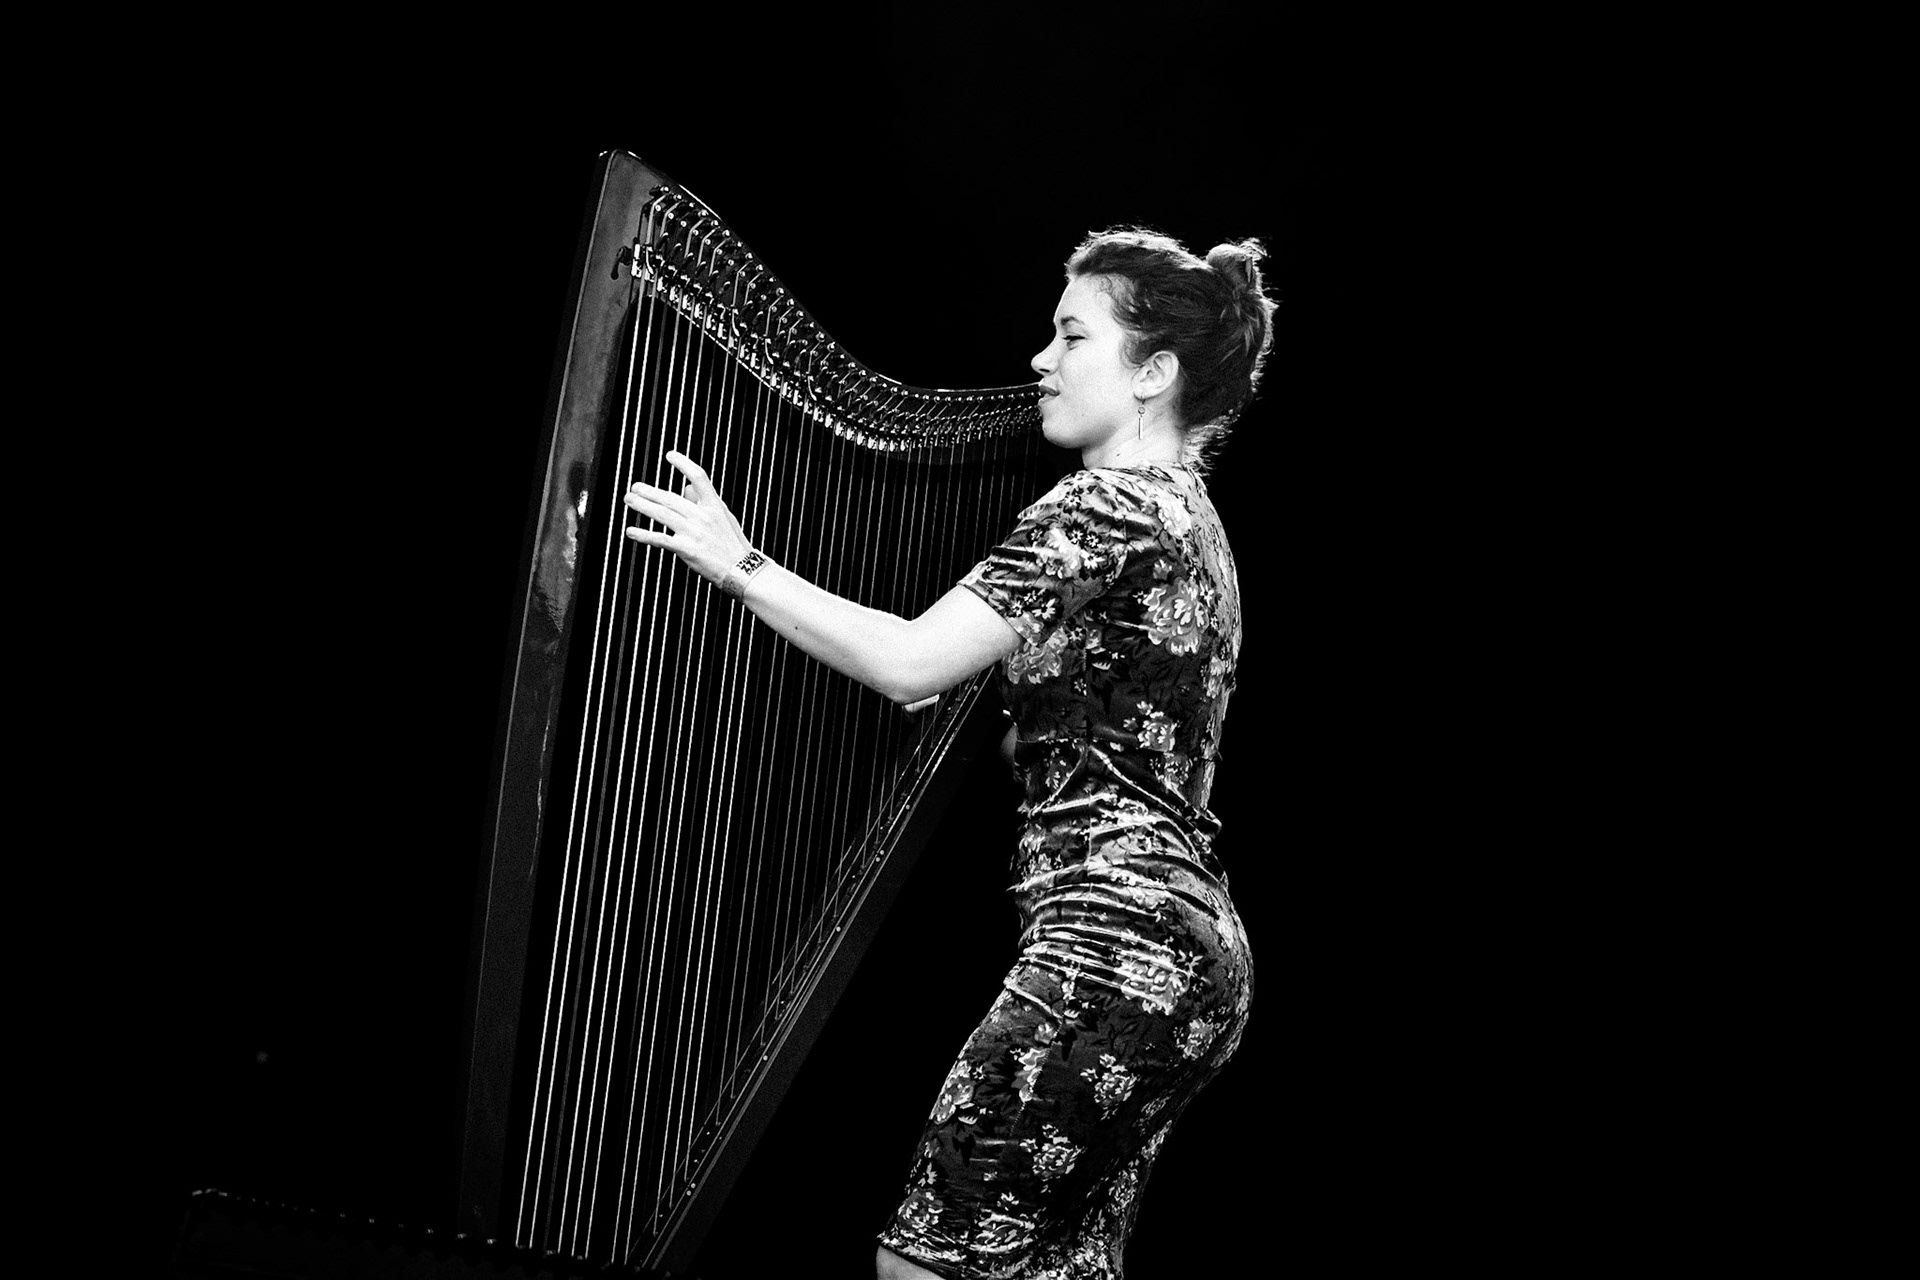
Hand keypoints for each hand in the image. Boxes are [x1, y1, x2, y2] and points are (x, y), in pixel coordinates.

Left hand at [623, 450, 753, 583]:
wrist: (742, 570)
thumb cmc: (734, 545)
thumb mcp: (725, 517)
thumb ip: (704, 501)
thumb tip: (687, 487)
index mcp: (714, 506)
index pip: (699, 477)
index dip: (684, 464)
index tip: (670, 455)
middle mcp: (703, 516)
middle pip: (671, 498)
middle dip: (650, 491)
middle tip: (635, 487)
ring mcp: (694, 532)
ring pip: (663, 514)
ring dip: (643, 506)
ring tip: (630, 500)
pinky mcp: (687, 549)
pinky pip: (660, 539)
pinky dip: (644, 534)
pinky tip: (632, 531)